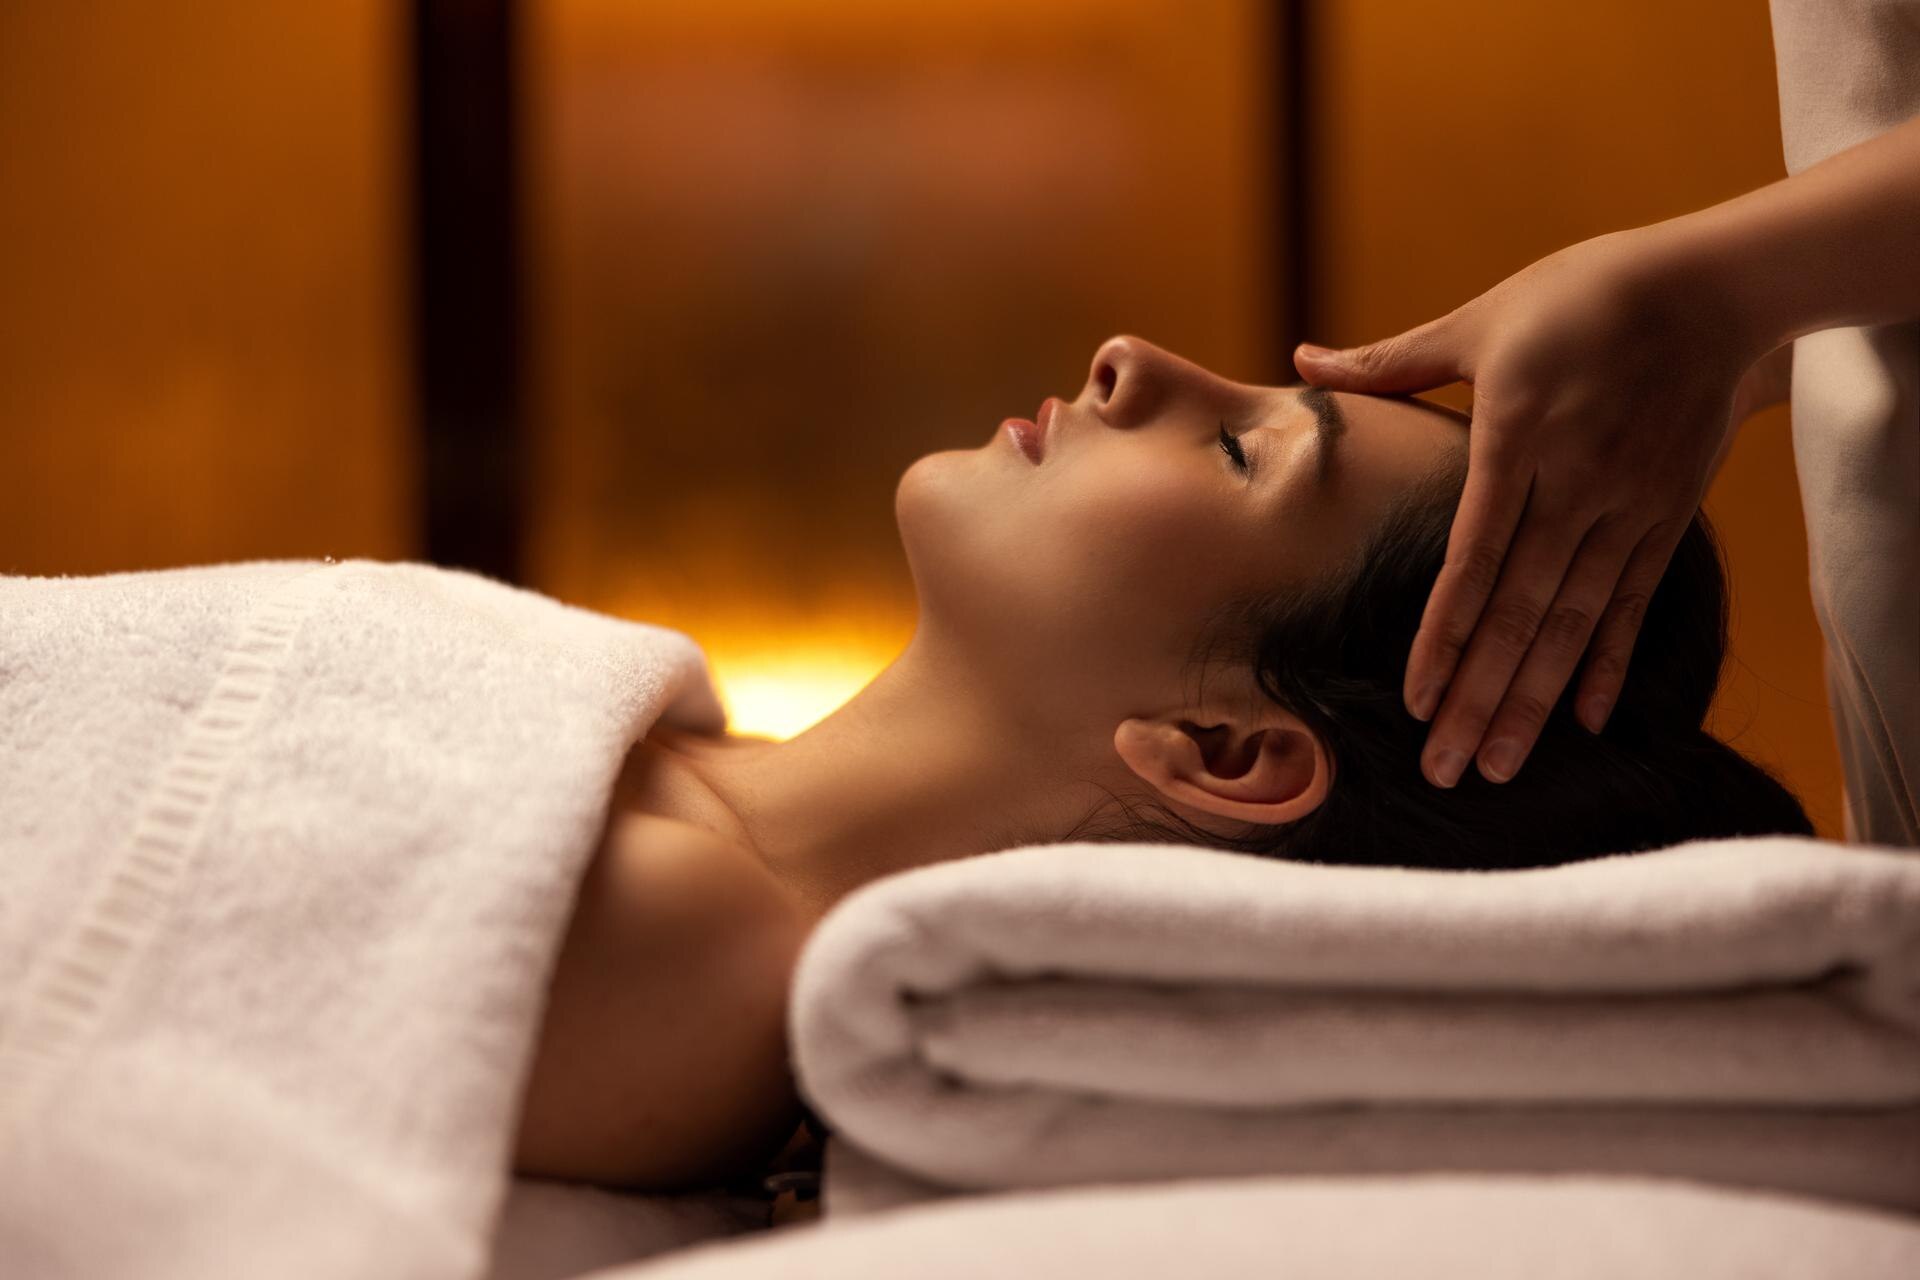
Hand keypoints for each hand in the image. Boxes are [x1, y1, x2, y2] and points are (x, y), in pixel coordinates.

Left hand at [1294, 227, 1762, 787]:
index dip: (1444, 634)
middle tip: (1448, 772)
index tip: (1418, 701)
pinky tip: (1584, 721)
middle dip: (1481, 698)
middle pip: (1520, 612)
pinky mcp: (1665, 518)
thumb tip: (1301, 357)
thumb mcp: (1482, 319)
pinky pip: (1633, 605)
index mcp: (1516, 438)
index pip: (1473, 559)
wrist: (1712, 287)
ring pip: (1573, 623)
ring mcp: (1625, 508)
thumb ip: (1392, 359)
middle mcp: (1574, 486)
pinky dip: (1608, 663)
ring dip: (1534, 699)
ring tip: (1503, 767)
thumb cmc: (1582, 294)